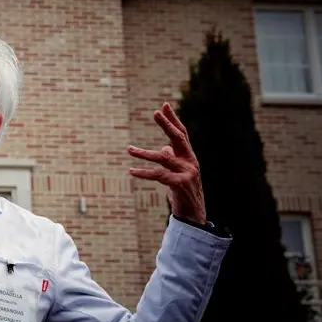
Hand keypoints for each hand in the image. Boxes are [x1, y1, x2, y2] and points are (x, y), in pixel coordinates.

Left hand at [127, 102, 206, 224]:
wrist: (193, 215)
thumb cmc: (183, 192)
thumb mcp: (177, 173)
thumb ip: (172, 159)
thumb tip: (164, 148)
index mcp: (188, 157)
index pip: (181, 134)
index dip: (173, 120)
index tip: (165, 105)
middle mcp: (190, 162)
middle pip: (179, 138)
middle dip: (167, 124)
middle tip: (156, 112)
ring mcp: (187, 173)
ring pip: (163, 158)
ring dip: (144, 153)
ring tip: (129, 149)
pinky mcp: (180, 185)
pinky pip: (159, 175)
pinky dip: (144, 172)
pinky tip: (131, 171)